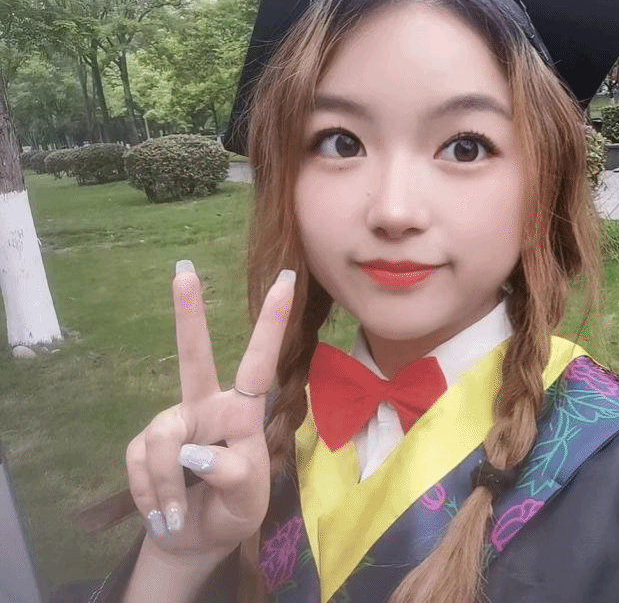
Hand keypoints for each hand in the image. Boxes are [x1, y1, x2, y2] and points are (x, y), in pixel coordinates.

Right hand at [125, 263, 294, 562]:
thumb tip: (195, 451)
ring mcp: (172, 423)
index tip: (286, 280)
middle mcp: (206, 407)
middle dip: (189, 314)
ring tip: (176, 514)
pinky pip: (139, 466)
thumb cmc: (233, 510)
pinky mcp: (143, 445)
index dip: (271, 324)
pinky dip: (151, 497)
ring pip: (161, 442)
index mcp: (243, 413)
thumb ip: (233, 475)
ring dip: (166, 486)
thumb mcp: (247, 500)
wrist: (194, 538)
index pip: (259, 364)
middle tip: (184, 271)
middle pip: (193, 357)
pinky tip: (163, 512)